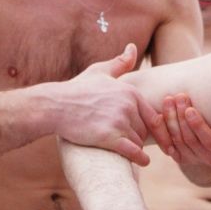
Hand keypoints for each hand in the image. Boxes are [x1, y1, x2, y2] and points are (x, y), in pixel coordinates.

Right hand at [45, 44, 161, 164]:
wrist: (55, 106)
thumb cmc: (76, 89)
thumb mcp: (100, 72)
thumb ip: (120, 63)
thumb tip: (132, 47)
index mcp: (129, 92)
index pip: (152, 114)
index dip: (153, 127)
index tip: (155, 136)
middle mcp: (127, 106)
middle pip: (145, 129)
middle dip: (140, 137)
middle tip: (134, 143)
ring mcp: (119, 122)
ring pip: (139, 141)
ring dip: (136, 147)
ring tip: (131, 151)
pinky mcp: (109, 137)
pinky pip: (133, 152)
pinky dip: (139, 158)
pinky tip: (142, 162)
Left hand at [155, 93, 210, 171]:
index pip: (209, 141)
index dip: (198, 126)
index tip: (190, 109)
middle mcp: (208, 159)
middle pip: (190, 139)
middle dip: (182, 117)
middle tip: (178, 97)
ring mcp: (192, 159)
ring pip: (177, 140)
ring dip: (170, 119)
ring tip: (168, 100)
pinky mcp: (179, 157)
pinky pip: (167, 144)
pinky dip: (161, 130)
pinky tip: (158, 115)